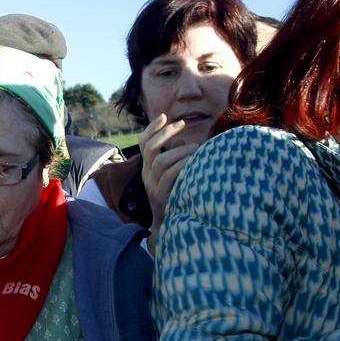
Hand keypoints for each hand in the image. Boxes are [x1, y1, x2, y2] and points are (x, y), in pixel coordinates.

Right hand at [139, 113, 199, 232]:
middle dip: (166, 133)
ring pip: (161, 161)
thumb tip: (185, 137)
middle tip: (182, 125)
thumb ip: (174, 156)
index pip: (144, 142)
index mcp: (148, 167)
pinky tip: (193, 161)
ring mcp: (152, 185)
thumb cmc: (176, 194)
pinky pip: (169, 176)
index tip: (164, 116)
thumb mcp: (172, 173)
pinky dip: (181, 165)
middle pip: (150, 148)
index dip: (152, 128)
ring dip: (179, 151)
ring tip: (195, 148)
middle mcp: (147, 174)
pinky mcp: (161, 195)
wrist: (169, 224)